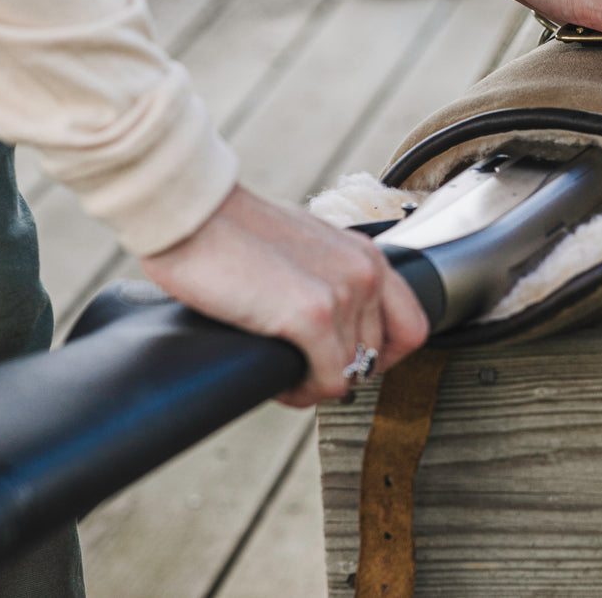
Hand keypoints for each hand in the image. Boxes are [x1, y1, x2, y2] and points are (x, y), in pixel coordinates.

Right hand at [140, 185, 429, 406]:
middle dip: (335, 371)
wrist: (190, 211)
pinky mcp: (312, 316)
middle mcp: (365, 272)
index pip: (411, 327)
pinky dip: (300, 391)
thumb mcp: (304, 249)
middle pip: (374, 358)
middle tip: (298, 366)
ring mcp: (343, 294)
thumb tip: (333, 330)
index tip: (347, 363)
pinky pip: (327, 382)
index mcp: (366, 255)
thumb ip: (330, 279)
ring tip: (279, 364)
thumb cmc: (231, 230)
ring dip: (312, 381)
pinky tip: (276, 375)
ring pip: (348, 375)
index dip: (382, 357)